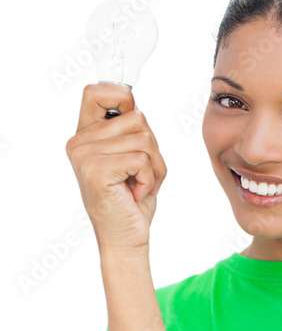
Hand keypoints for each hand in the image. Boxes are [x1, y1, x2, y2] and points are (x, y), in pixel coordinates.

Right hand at [65, 84, 167, 254]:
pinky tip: (136, 193)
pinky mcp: (97, 170)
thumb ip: (129, 130)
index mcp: (84, 137)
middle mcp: (79, 143)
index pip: (97, 92)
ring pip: (144, 138)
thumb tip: (134, 102)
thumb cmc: (131, 201)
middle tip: (141, 174)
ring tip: (139, 184)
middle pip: (137, 117)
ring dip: (154, 166)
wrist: (126, 239)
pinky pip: (142, 158)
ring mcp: (85, 156)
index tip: (133, 118)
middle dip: (152, 148)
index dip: (123, 97)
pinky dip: (150, 178)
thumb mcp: (131, 158)